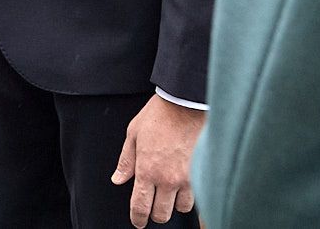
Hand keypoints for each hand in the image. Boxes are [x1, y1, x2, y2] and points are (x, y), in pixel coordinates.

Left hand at [111, 95, 203, 226]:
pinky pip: (195, 196)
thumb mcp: (133, 134)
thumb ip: (126, 161)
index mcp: (146, 171)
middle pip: (161, 214)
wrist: (186, 103)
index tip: (137, 222)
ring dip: (172, 204)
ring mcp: (186, 178)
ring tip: (168, 192)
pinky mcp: (201, 173)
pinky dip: (188, 196)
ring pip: (180, 209)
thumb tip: (118, 180)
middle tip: (152, 203)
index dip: (137, 219)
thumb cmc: (159, 115)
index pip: (141, 207)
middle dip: (154, 213)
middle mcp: (167, 179)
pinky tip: (183, 186)